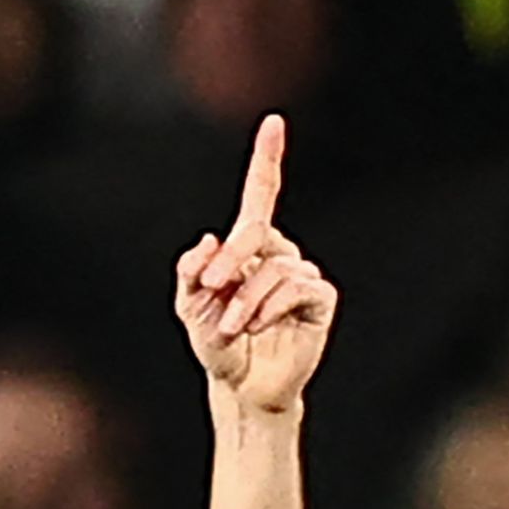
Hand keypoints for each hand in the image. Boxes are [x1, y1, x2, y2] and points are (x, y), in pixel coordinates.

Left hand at [174, 116, 337, 415]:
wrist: (240, 385)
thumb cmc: (216, 342)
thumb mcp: (189, 306)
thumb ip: (190, 273)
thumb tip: (210, 241)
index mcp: (249, 247)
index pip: (260, 195)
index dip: (266, 159)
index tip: (273, 122)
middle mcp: (279, 252)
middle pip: (255, 231)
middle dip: (228, 260)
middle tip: (211, 288)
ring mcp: (302, 273)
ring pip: (272, 267)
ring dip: (244, 300)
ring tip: (233, 326)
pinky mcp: (320, 299)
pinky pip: (294, 289)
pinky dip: (267, 308)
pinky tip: (257, 326)